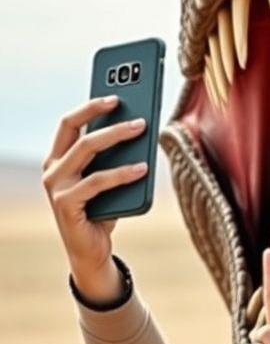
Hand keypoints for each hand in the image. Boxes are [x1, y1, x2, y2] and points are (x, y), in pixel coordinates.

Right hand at [42, 96, 148, 300]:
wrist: (93, 251)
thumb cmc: (104, 209)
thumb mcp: (110, 179)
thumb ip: (116, 157)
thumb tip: (141, 127)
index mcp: (59, 158)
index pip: (69, 122)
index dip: (90, 105)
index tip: (116, 92)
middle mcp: (52, 169)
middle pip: (75, 130)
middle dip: (103, 114)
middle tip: (132, 106)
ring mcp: (56, 187)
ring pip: (87, 150)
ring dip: (117, 136)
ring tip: (143, 129)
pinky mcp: (66, 205)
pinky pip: (97, 182)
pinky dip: (122, 173)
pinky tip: (143, 167)